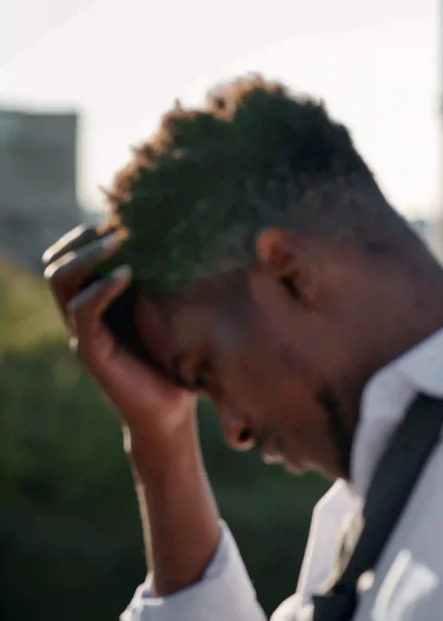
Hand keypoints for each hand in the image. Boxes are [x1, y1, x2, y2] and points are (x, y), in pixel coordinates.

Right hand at [42, 225, 195, 450]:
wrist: (173, 412)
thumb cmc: (180, 359)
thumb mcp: (174, 313)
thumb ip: (170, 283)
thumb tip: (200, 239)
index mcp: (99, 302)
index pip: (72, 256)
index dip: (88, 233)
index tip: (121, 214)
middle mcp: (84, 314)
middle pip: (58, 263)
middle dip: (82, 238)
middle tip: (115, 225)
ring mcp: (83, 332)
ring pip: (61, 282)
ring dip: (87, 256)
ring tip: (118, 240)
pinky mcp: (91, 352)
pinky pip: (82, 313)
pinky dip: (101, 289)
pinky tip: (128, 274)